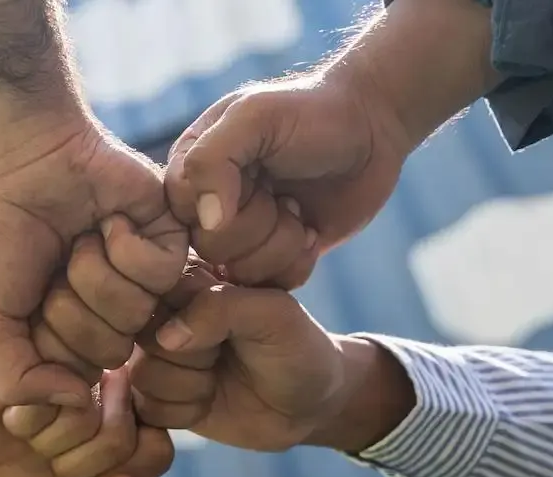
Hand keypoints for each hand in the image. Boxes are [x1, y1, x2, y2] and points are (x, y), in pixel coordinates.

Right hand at [0, 123, 187, 407]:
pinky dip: (124, 247)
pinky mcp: (173, 241)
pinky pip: (163, 274)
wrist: (19, 159)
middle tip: (55, 266)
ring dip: (96, 273)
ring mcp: (148, 280)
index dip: (50, 346)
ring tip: (79, 240)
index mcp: (80, 336)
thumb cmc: (0, 237)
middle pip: (113, 352)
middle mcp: (118, 314)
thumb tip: (76, 403)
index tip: (30, 306)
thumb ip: (18, 379)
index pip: (81, 381)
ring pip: (139, 314)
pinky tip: (107, 222)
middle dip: (71, 308)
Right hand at [0, 364, 173, 476]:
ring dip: (46, 442)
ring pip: (83, 417)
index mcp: (142, 428)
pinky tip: (15, 413)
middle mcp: (120, 391)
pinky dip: (24, 420)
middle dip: (75, 466)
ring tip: (33, 434)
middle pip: (120, 436)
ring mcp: (83, 365)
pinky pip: (46, 396)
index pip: (158, 453)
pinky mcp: (44, 351)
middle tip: (52, 457)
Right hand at [129, 259, 411, 452]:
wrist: (309, 405)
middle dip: (191, 357)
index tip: (224, 330)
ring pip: (142, 375)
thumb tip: (167, 337)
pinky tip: (208, 402)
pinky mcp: (157, 395)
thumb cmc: (297, 349)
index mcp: (190, 277)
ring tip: (219, 379)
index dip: (186, 318)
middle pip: (142, 337)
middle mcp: (166, 313)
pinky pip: (145, 407)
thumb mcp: (275, 316)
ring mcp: (158, 355)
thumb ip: (223, 308)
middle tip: (225, 354)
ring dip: (189, 386)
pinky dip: (183, 412)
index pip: (155, 289)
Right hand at [165, 67, 408, 288]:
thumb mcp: (255, 117)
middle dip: (257, 226)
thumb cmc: (312, 111)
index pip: (179, 215)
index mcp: (190, 169)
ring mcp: (243, 237)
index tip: (256, 178)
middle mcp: (209, 206)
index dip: (218, 209)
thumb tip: (206, 222)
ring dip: (281, 244)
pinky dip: (298, 263)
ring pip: (241, 273)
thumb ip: (213, 159)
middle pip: (210, 249)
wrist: (373, 127)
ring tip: (298, 211)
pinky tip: (311, 231)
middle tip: (284, 196)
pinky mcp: (276, 259)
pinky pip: (272, 287)